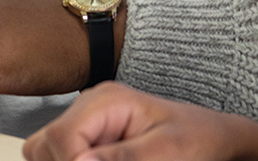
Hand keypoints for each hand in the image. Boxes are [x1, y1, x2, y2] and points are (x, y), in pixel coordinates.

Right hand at [23, 83, 257, 160]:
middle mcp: (89, 107)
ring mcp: (87, 122)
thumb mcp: (168, 152)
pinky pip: (60, 156)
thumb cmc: (197, 139)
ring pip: (44, 153)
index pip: (61, 138)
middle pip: (43, 146)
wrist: (214, 137)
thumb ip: (124, 158)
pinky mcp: (89, 138)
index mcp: (107, 101)